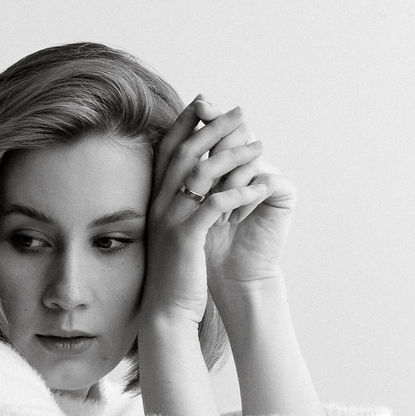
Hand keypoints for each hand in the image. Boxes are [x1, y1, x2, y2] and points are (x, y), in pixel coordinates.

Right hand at [141, 98, 278, 332]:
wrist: (166, 313)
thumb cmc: (175, 273)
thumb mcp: (174, 232)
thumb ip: (179, 205)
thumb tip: (193, 182)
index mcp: (155, 200)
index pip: (167, 150)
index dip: (185, 124)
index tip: (204, 102)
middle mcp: (159, 205)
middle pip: (185, 153)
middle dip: (213, 128)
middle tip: (240, 112)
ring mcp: (171, 221)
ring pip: (201, 174)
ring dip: (233, 155)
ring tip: (259, 144)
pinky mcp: (186, 239)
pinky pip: (215, 205)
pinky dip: (239, 192)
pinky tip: (259, 185)